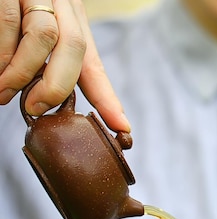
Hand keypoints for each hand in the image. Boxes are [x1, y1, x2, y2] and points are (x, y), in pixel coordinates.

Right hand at [0, 0, 129, 131]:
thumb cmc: (7, 9)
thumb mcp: (33, 30)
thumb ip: (45, 60)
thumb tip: (43, 101)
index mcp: (71, 18)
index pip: (93, 63)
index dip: (107, 96)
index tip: (122, 126)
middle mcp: (60, 4)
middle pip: (75, 47)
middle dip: (57, 86)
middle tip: (35, 109)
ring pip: (45, 36)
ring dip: (23, 72)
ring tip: (3, 93)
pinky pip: (10, 22)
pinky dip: (3, 53)